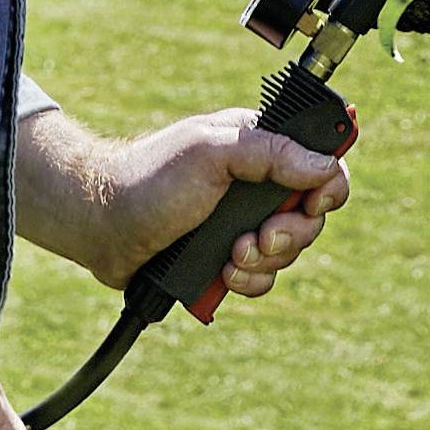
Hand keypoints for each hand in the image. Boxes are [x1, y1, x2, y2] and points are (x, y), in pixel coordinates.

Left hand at [26, 100, 351, 303]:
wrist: (102, 227)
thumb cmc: (149, 180)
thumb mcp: (212, 153)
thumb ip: (271, 153)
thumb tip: (326, 164)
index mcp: (260, 148)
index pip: (322, 164)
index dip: (327, 190)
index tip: (310, 206)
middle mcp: (256, 185)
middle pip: (310, 218)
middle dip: (288, 235)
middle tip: (257, 238)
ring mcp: (242, 223)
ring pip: (287, 254)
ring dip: (263, 262)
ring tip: (228, 257)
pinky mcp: (227, 257)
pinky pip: (261, 278)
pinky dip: (247, 281)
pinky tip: (221, 273)